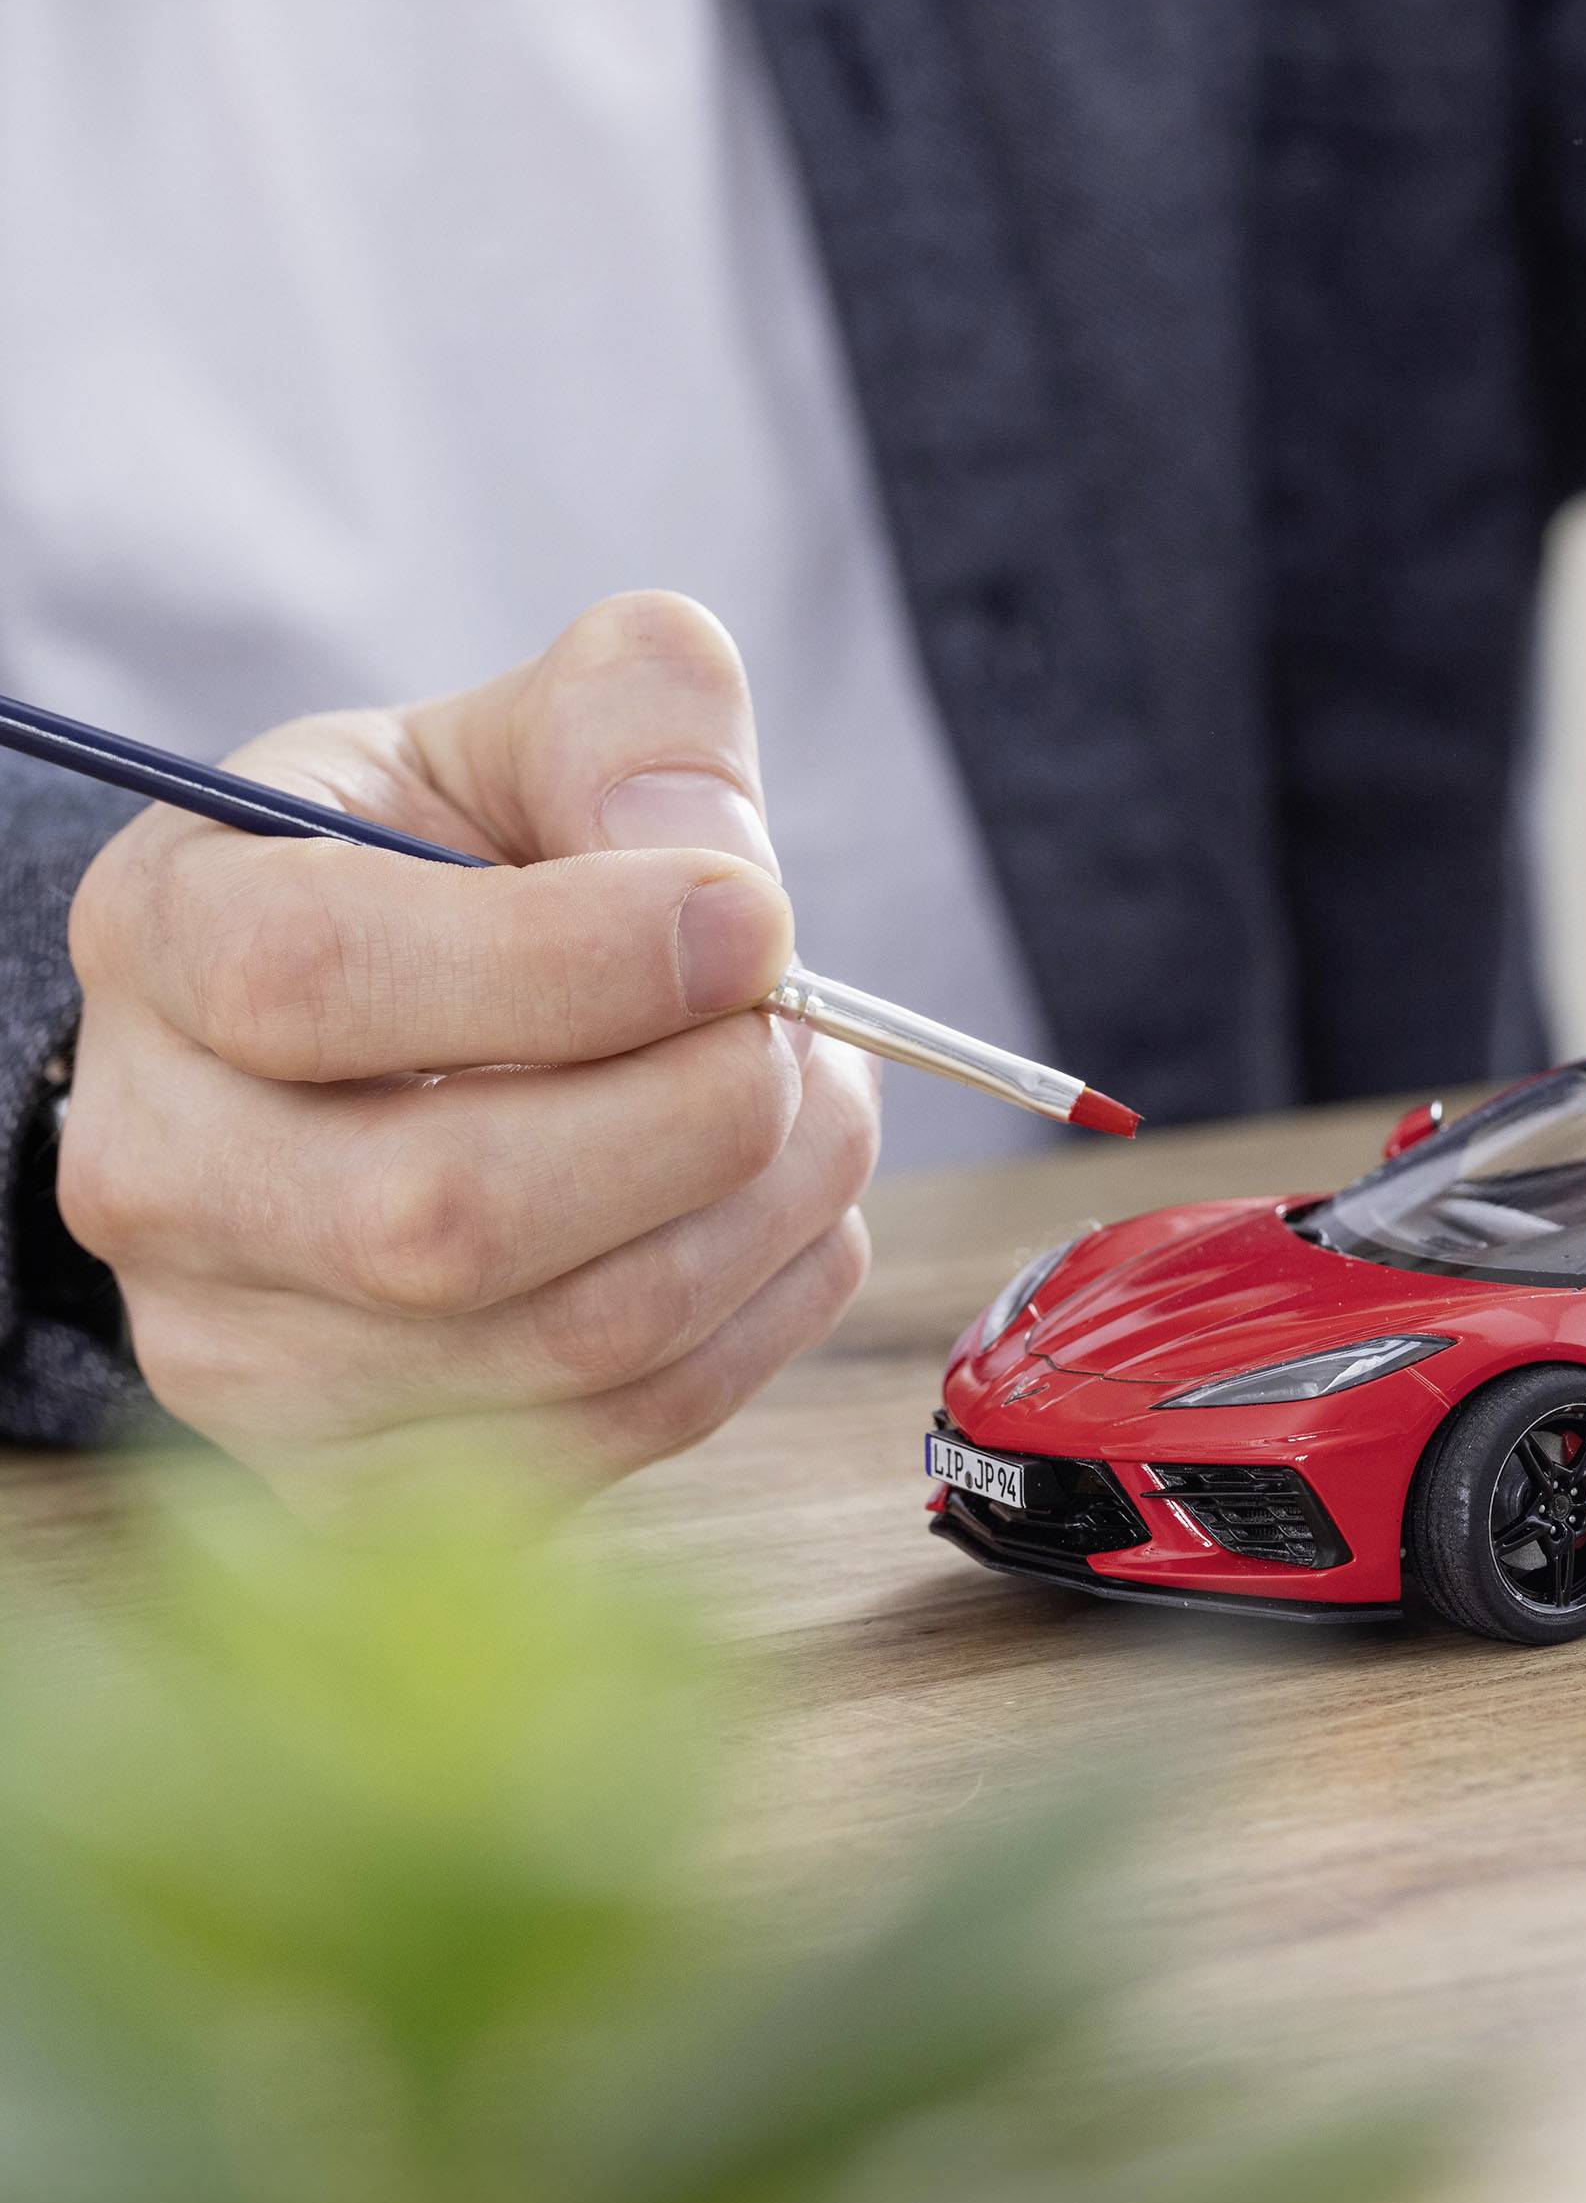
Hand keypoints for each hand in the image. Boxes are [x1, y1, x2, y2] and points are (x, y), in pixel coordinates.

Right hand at [59, 593, 877, 1503]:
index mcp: (162, 937)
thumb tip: (720, 878)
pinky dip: (758, 1318)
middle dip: (701, 1113)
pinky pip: (622, 1437)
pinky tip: (768, 1212)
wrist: (363, 1059)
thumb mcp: (515, 733)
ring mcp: (239, 1358)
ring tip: (811, 1100)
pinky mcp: (354, 1482)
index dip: (573, 959)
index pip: (316, 977)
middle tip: (800, 1025)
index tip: (748, 916)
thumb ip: (631, 720)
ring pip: (571, 1343)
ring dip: (766, 1214)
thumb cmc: (437, 881)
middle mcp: (157, 1171)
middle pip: (446, 1216)